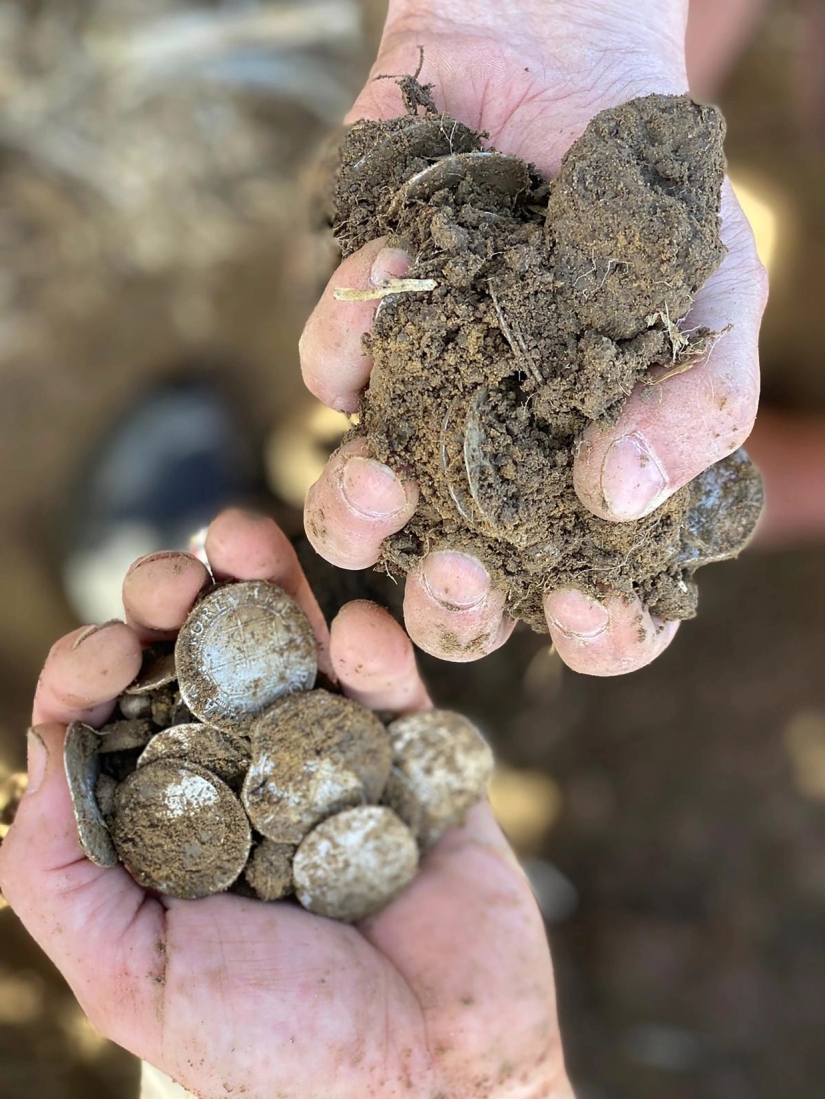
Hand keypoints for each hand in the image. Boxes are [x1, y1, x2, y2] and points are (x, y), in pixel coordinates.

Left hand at [0, 509, 570, 1098]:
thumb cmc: (279, 1052)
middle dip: (181, 601)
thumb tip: (38, 755)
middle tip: (175, 573)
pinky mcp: (417, 763)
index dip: (98, 665)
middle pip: (205, 662)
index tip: (111, 647)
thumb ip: (59, 875)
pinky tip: (355, 632)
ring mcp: (336, 764)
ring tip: (242, 534)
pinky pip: (395, 690)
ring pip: (295, 651)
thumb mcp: (131, 976)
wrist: (433, 1090)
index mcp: (175, 825)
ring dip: (269, 587)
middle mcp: (250, 780)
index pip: (119, 718)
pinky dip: (374, 652)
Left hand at [300, 0, 766, 674]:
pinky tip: (389, 278)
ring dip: (357, 517)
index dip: (598, 633)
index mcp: (592, 489)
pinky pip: (328, 371)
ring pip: (363, 516)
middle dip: (451, 606)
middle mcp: (498, 475)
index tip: (579, 606)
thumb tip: (619, 496)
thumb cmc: (655, 208)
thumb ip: (699, 404)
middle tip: (457, 571)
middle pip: (462, 595)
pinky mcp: (361, 344)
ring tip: (378, 478)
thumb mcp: (716, 300)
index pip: (603, 605)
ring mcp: (421, 416)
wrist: (570, 72)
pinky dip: (345, 336)